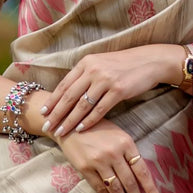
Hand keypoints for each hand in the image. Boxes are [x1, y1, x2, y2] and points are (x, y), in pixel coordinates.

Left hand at [40, 46, 185, 138]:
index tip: (43, 113)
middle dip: (57, 113)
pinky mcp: (118, 90)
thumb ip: (85, 74)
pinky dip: (89, 121)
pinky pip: (99, 109)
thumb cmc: (124, 65)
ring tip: (61, 132)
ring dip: (70, 120)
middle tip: (47, 126)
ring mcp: (105, 79)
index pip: (65, 84)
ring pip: (82, 105)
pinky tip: (81, 129)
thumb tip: (68, 92)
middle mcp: (93, 69)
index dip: (53, 100)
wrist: (149, 61)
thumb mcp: (101, 63)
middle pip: (70, 96)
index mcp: (86, 62)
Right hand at [57, 121, 161, 192]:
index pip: (142, 171)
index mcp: (126, 143)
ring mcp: (98, 161)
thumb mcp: (119, 135)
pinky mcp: (85, 168)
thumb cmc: (99, 129)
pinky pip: (99, 188)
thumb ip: (130, 153)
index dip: (151, 189)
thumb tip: (141, 178)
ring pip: (116, 189)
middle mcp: (114, 153)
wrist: (71, 125)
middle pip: (130, 183)